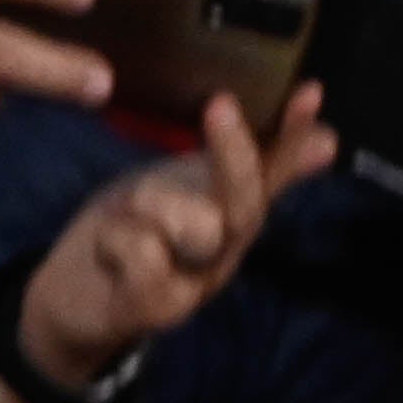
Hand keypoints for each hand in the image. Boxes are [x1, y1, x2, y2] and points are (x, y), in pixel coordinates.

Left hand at [1, 85, 337, 402]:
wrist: (72, 302)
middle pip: (246, 203)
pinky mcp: (153, 311)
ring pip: (197, 226)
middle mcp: (224, 254)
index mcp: (233, 218)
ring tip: (126, 209)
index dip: (293, 136)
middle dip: (234, 154)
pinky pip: (145, 254)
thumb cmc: (135, 233)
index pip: (274, 172)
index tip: (311, 91)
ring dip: (153, 200)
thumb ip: (250, 169)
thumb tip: (330, 140)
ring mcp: (193, 288)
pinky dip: (117, 236)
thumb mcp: (187, 189)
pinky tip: (106, 244)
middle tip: (220, 104)